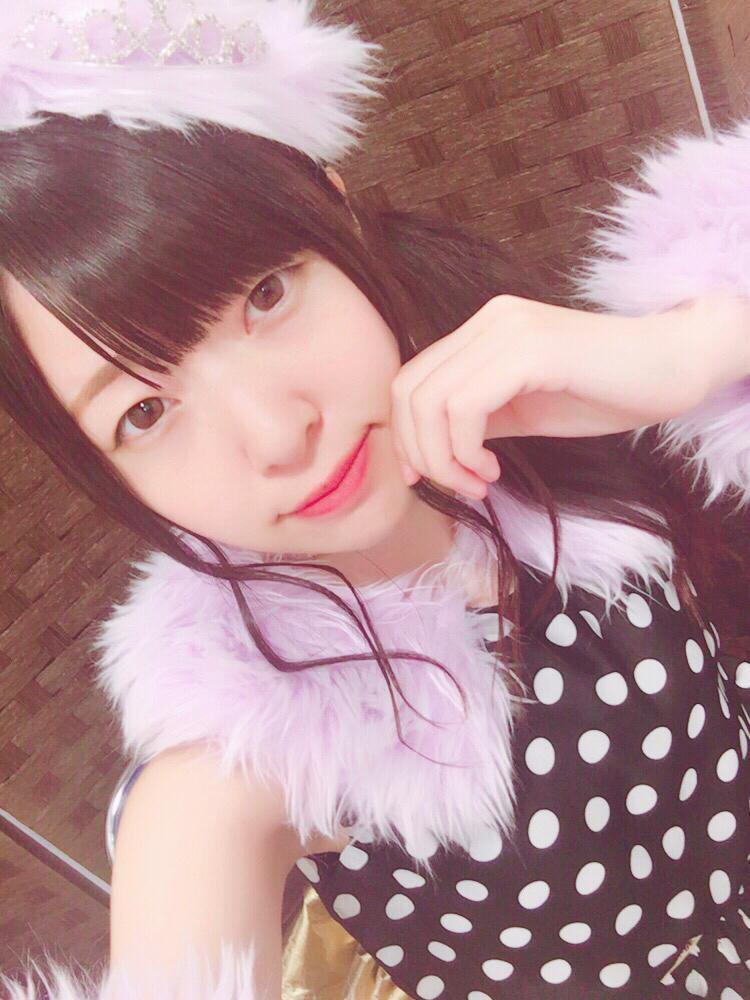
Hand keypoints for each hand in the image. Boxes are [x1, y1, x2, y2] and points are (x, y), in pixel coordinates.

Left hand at [389, 291, 749, 499]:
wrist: (673, 368)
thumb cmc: (604, 392)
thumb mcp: (522, 411)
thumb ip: (474, 421)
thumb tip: (426, 452)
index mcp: (481, 331)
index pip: (411, 382)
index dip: (406, 437)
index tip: (429, 478)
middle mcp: (487, 322)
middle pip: (409, 391)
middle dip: (420, 453)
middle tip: (459, 487)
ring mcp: (507, 330)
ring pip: (431, 401)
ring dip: (443, 458)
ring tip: (480, 482)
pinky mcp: (531, 350)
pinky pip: (465, 406)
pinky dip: (465, 448)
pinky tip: (494, 468)